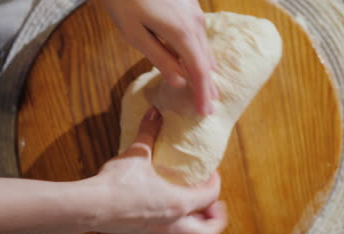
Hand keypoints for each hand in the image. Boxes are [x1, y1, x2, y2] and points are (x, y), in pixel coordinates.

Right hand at [80, 108, 226, 233]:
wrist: (90, 207)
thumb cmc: (116, 184)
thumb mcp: (137, 154)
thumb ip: (149, 131)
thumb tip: (155, 112)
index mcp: (178, 203)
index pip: (209, 196)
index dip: (215, 183)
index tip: (211, 174)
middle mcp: (172, 223)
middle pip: (207, 232)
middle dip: (216, 220)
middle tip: (214, 206)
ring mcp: (158, 232)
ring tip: (198, 219)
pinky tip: (171, 222)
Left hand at [101, 0, 217, 114]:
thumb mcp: (135, 33)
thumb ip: (160, 58)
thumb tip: (179, 82)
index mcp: (182, 32)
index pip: (199, 71)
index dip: (203, 93)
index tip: (205, 112)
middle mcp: (195, 22)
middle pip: (206, 60)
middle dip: (207, 85)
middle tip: (208, 107)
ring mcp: (195, 11)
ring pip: (204, 47)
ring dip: (203, 70)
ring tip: (203, 89)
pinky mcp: (190, 4)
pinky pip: (198, 35)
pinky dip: (198, 53)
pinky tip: (193, 61)